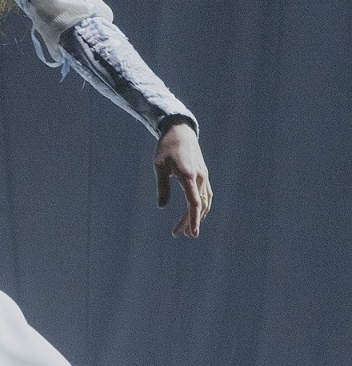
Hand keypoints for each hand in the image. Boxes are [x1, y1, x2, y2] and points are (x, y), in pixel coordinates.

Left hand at [154, 121, 212, 237]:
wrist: (180, 131)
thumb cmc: (166, 147)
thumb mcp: (159, 165)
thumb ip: (162, 186)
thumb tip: (161, 206)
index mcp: (188, 175)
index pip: (194, 202)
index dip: (194, 219)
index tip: (192, 233)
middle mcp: (200, 177)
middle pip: (199, 206)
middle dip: (190, 222)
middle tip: (178, 234)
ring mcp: (204, 176)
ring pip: (205, 202)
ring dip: (197, 217)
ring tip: (186, 230)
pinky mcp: (203, 175)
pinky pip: (206, 195)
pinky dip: (202, 207)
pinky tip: (195, 214)